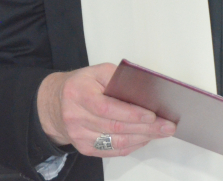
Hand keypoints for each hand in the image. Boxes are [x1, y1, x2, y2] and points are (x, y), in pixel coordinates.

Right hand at [37, 62, 175, 156]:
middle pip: (115, 127)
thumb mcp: (97, 72)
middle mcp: (76, 117)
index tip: (152, 115)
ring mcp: (78, 135)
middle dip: (145, 128)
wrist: (55, 103)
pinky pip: (111, 150)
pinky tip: (144, 139)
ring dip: (142, 138)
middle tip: (167, 126)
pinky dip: (131, 146)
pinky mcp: (83, 147)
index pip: (107, 108)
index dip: (131, 114)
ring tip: (160, 133)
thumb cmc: (82, 85)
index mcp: (79, 93)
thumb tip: (144, 90)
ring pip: (115, 141)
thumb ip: (118, 78)